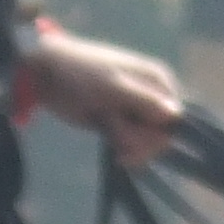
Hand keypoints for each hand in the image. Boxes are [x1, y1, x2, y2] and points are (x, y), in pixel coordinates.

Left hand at [17, 31, 183, 165]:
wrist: (47, 74)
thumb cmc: (80, 73)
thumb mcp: (112, 87)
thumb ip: (144, 100)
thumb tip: (176, 114)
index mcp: (158, 81)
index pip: (175, 119)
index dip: (157, 136)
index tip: (132, 144)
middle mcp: (153, 96)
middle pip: (163, 134)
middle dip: (140, 141)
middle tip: (116, 139)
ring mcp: (137, 110)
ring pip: (148, 142)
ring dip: (129, 144)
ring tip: (107, 130)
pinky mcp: (122, 123)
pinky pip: (134, 144)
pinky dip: (124, 149)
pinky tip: (114, 149)